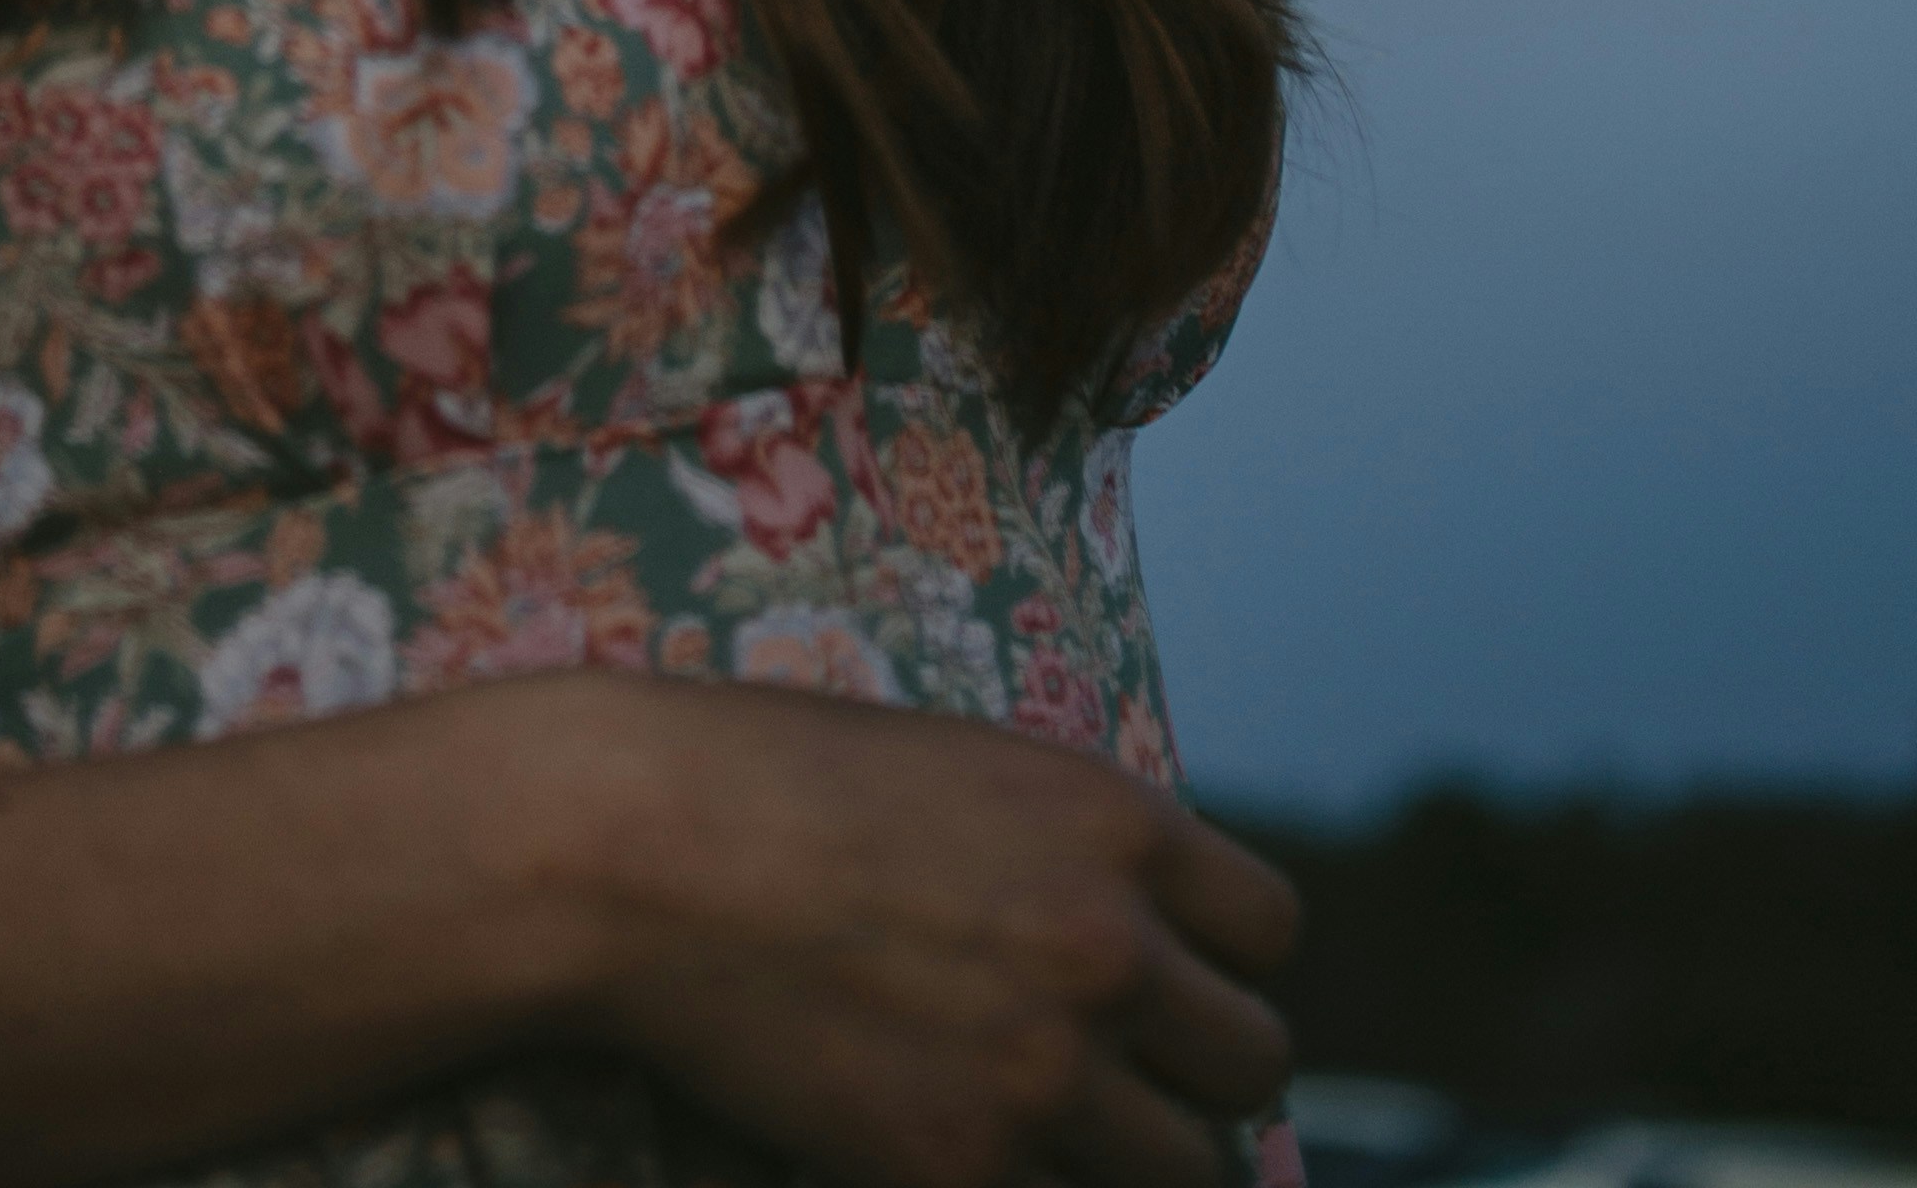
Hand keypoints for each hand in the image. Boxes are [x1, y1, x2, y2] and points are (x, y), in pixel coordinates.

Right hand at [550, 673, 1299, 1187]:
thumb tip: (1135, 937)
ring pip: (1187, 1171)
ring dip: (1133, 1157)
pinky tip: (960, 1150)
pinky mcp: (960, 1168)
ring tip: (1056, 1132)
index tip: (1166, 978)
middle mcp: (1106, 948)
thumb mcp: (964, 769)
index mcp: (1116, 823)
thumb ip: (1069, 852)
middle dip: (1196, 1074)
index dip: (1217, 961)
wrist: (646, 850)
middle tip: (1122, 1074)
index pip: (1270, 931)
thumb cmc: (778, 779)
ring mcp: (1041, 1070)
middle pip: (1255, 1062)